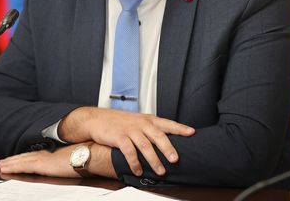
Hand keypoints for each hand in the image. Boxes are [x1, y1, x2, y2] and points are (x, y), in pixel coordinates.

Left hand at [0, 143, 115, 178]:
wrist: (89, 153)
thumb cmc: (87, 157)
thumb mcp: (76, 159)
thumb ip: (69, 161)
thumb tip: (71, 164)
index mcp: (54, 154)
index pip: (36, 156)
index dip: (25, 157)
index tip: (17, 159)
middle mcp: (47, 154)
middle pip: (26, 157)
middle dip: (13, 160)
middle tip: (2, 162)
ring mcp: (43, 158)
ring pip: (21, 161)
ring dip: (10, 163)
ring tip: (0, 165)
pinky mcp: (42, 164)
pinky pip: (23, 166)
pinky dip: (12, 166)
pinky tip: (5, 168)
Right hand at [58, 107, 194, 176]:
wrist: (97, 119)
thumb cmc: (119, 122)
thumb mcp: (137, 121)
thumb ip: (151, 129)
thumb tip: (167, 142)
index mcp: (148, 119)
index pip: (167, 123)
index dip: (180, 128)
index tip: (192, 133)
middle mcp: (140, 123)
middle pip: (158, 136)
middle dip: (168, 148)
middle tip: (175, 159)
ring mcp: (130, 130)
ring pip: (145, 146)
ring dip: (154, 160)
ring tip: (161, 171)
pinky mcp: (119, 137)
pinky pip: (129, 152)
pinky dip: (135, 163)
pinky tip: (139, 170)